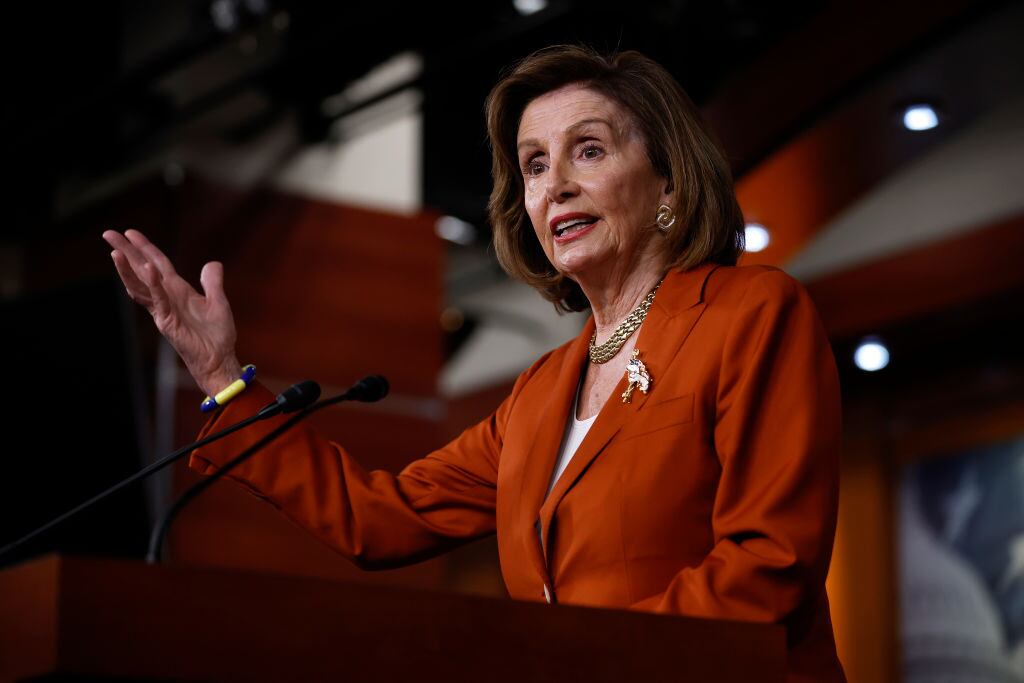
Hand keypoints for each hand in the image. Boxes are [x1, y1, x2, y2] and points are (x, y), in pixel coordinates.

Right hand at [102, 229, 242, 396]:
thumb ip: (212, 282)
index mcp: (177, 290)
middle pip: (141, 270)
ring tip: (115, 251)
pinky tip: (148, 269)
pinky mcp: (167, 321)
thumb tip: (212, 263)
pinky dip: (154, 284)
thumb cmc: (217, 334)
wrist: (219, 358)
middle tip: (108, 234)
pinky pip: (159, 299)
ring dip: (128, 268)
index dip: (145, 248)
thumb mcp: (218, 302)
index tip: (130, 232)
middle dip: (126, 252)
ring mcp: (164, 309)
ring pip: (141, 285)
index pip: (157, 263)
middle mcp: (167, 298)